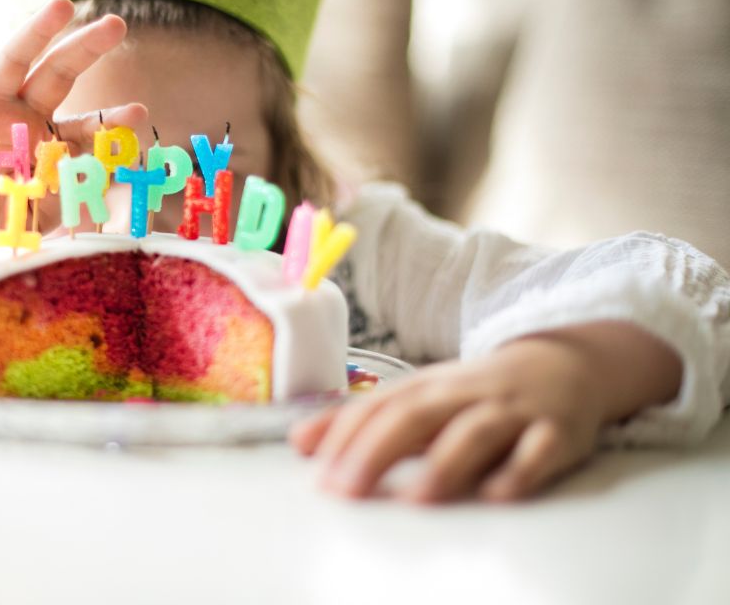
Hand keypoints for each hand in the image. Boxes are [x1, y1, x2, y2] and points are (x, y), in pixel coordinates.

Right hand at [0, 0, 145, 246]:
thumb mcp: (42, 210)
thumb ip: (73, 195)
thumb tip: (112, 182)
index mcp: (47, 139)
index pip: (85, 123)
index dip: (109, 120)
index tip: (138, 113)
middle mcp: (19, 115)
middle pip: (58, 73)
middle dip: (86, 49)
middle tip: (116, 24)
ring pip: (12, 61)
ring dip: (35, 32)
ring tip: (62, 6)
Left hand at [289, 322, 681, 502]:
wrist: (564, 365)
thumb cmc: (477, 392)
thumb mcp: (420, 398)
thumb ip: (363, 422)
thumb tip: (300, 442)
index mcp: (428, 386)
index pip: (378, 406)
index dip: (345, 437)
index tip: (318, 475)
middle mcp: (465, 394)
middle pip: (416, 415)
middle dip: (378, 451)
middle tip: (348, 491)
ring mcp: (512, 411)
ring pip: (475, 431)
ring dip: (444, 465)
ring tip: (414, 499)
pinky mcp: (556, 433)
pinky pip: (538, 452)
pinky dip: (518, 473)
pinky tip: (496, 495)